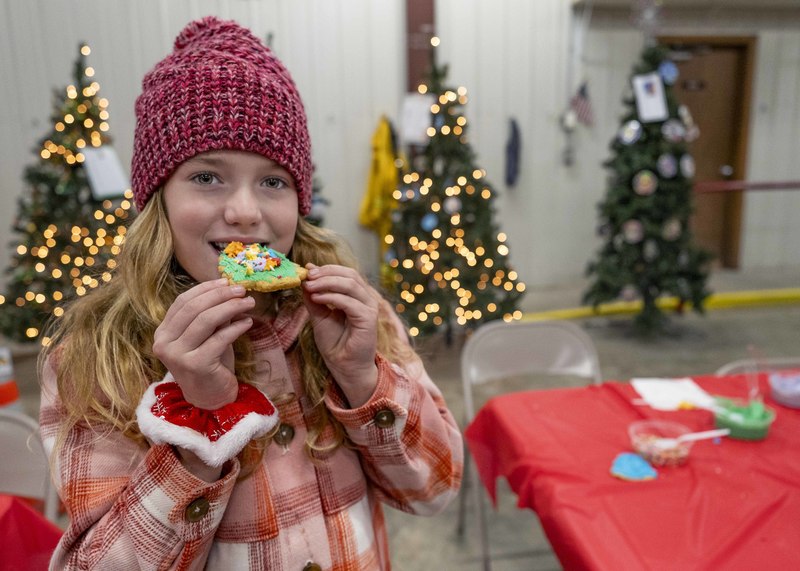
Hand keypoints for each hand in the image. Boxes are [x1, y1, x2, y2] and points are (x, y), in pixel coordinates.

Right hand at [152, 278, 254, 408]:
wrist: (212, 398)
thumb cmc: (211, 364)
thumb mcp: (209, 335)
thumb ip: (213, 315)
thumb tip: (230, 288)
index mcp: (163, 333)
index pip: (182, 302)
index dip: (205, 289)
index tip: (226, 281)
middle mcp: (164, 344)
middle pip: (193, 308)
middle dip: (220, 295)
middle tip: (241, 290)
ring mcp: (178, 355)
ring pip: (206, 320)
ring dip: (231, 307)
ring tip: (248, 303)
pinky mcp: (196, 365)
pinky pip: (219, 338)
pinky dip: (236, 327)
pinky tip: (247, 322)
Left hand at [302, 264, 378, 406]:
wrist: (343, 366)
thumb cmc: (335, 343)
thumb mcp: (320, 315)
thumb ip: (315, 297)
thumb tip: (306, 278)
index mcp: (357, 296)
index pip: (346, 273)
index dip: (327, 269)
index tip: (307, 270)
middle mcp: (366, 299)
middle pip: (349, 274)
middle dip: (326, 273)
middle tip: (308, 276)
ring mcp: (369, 308)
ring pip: (350, 284)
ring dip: (326, 283)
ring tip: (309, 286)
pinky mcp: (368, 319)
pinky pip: (349, 302)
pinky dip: (331, 297)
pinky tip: (316, 298)